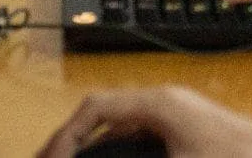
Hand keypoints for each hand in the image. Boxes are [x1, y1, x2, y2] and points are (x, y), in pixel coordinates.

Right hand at [37, 86, 251, 157]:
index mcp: (159, 104)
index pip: (95, 108)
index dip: (64, 135)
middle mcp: (165, 102)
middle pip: (103, 115)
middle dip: (71, 141)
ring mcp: (177, 114)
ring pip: (120, 126)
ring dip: (94, 146)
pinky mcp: (187, 130)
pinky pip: (139, 136)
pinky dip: (117, 149)